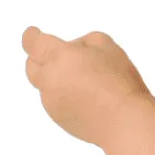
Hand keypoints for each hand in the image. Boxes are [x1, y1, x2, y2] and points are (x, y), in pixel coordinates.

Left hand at [22, 26, 149, 145]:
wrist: (123, 121)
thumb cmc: (118, 81)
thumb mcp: (108, 46)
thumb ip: (86, 41)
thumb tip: (75, 50)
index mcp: (59, 56)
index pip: (33, 43)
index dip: (31, 36)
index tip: (32, 33)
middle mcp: (48, 79)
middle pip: (31, 65)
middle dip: (41, 58)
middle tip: (60, 57)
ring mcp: (51, 101)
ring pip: (45, 85)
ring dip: (56, 79)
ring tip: (85, 81)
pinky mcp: (58, 118)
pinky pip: (55, 102)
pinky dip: (65, 96)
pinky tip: (87, 97)